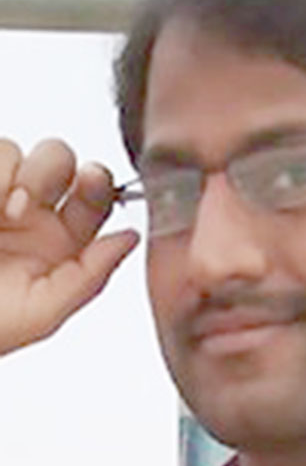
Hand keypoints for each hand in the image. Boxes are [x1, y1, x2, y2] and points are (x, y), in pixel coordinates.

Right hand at [0, 138, 138, 354]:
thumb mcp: (40, 313)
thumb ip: (90, 277)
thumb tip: (131, 239)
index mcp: (59, 243)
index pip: (94, 199)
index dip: (99, 184)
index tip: (93, 181)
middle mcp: (30, 214)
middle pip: (61, 163)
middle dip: (53, 170)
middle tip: (32, 199)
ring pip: (18, 152)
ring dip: (15, 174)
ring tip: (4, 213)